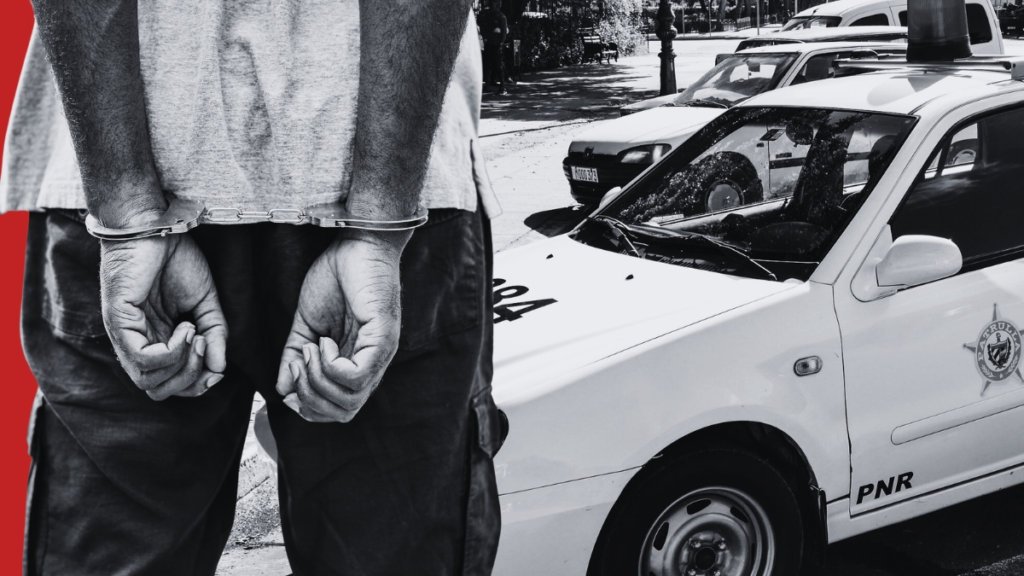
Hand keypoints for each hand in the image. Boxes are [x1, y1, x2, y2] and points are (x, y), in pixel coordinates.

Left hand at [100, 233, 227, 399]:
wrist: (158, 226)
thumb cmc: (177, 259)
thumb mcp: (206, 303)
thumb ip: (215, 335)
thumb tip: (219, 369)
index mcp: (156, 340)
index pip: (170, 383)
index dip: (197, 383)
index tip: (218, 364)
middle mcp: (137, 343)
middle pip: (159, 390)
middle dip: (192, 379)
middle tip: (207, 345)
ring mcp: (125, 335)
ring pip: (148, 382)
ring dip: (183, 365)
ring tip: (196, 333)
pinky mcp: (119, 322)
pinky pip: (142, 360)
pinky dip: (171, 352)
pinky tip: (186, 328)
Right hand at [275, 230, 410, 422]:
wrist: (355, 244)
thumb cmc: (336, 279)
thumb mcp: (307, 323)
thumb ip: (295, 355)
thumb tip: (283, 389)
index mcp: (356, 364)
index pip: (338, 409)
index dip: (308, 405)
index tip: (290, 376)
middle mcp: (372, 364)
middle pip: (344, 413)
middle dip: (309, 398)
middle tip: (298, 362)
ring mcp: (380, 353)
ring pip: (350, 401)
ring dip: (317, 381)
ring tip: (310, 349)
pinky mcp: (383, 338)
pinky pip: (357, 377)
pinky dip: (331, 367)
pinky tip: (323, 342)